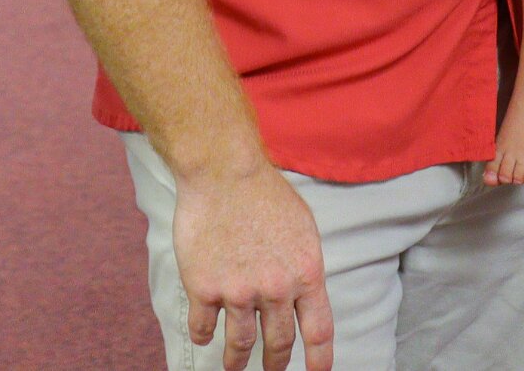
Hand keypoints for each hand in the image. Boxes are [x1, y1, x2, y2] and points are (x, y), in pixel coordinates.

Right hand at [173, 162, 333, 370]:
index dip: (319, 358)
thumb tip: (303, 293)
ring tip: (233, 368)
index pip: (318, 329)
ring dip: (236, 362)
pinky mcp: (204, 288)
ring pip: (240, 344)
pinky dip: (203, 336)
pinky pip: (204, 327)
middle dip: (275, 365)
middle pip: (279, 344)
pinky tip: (204, 337)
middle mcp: (275, 289)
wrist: (222, 172)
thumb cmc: (264, 192)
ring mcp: (238, 292)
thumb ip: (303, 265)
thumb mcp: (303, 227)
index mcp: (306, 273)